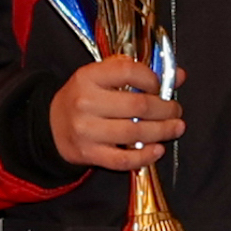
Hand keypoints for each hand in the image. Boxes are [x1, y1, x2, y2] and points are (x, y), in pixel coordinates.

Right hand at [49, 56, 185, 170]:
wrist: (51, 125)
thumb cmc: (84, 97)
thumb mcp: (103, 78)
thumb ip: (139, 74)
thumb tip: (179, 76)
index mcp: (89, 76)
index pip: (128, 71)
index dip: (152, 79)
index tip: (160, 86)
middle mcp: (86, 102)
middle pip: (138, 106)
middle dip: (165, 109)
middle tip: (176, 110)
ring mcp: (86, 130)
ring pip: (135, 133)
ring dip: (162, 131)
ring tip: (175, 128)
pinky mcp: (89, 154)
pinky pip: (123, 159)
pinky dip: (145, 156)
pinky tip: (158, 150)